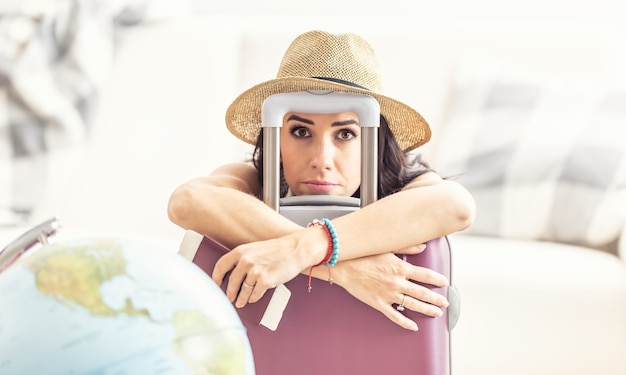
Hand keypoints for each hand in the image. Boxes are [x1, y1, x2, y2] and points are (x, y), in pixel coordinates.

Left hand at [212, 228, 324, 307]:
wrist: (296, 250)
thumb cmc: (278, 249)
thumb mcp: (256, 248)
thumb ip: (244, 258)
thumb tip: (235, 273)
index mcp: (241, 251)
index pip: (221, 265)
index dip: (216, 276)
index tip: (216, 283)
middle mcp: (246, 261)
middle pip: (231, 281)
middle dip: (230, 292)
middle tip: (229, 297)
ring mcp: (255, 271)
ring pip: (243, 291)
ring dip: (241, 299)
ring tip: (241, 302)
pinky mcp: (265, 281)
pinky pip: (255, 294)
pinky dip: (253, 298)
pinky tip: (253, 298)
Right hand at [332, 245, 448, 330]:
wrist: (344, 267)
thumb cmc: (363, 256)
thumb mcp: (387, 248)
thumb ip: (406, 247)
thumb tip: (422, 247)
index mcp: (400, 268)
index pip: (425, 275)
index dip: (437, 279)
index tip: (444, 282)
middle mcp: (397, 282)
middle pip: (423, 292)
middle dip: (436, 298)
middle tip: (445, 302)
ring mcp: (388, 294)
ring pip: (413, 305)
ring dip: (427, 309)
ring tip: (436, 312)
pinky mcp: (379, 303)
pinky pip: (395, 316)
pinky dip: (405, 322)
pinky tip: (413, 326)